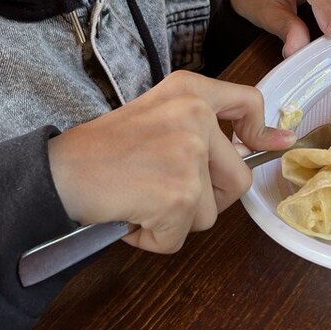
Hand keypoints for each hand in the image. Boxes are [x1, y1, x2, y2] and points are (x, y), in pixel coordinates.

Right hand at [47, 71, 293, 253]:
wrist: (58, 172)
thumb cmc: (100, 150)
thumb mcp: (156, 117)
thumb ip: (202, 127)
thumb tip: (272, 144)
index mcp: (189, 90)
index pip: (248, 101)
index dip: (261, 131)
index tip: (270, 147)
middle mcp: (194, 116)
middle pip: (237, 179)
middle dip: (206, 199)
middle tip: (163, 192)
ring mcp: (189, 154)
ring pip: (209, 213)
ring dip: (175, 220)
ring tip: (138, 199)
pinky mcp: (179, 194)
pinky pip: (180, 238)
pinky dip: (154, 238)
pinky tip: (129, 216)